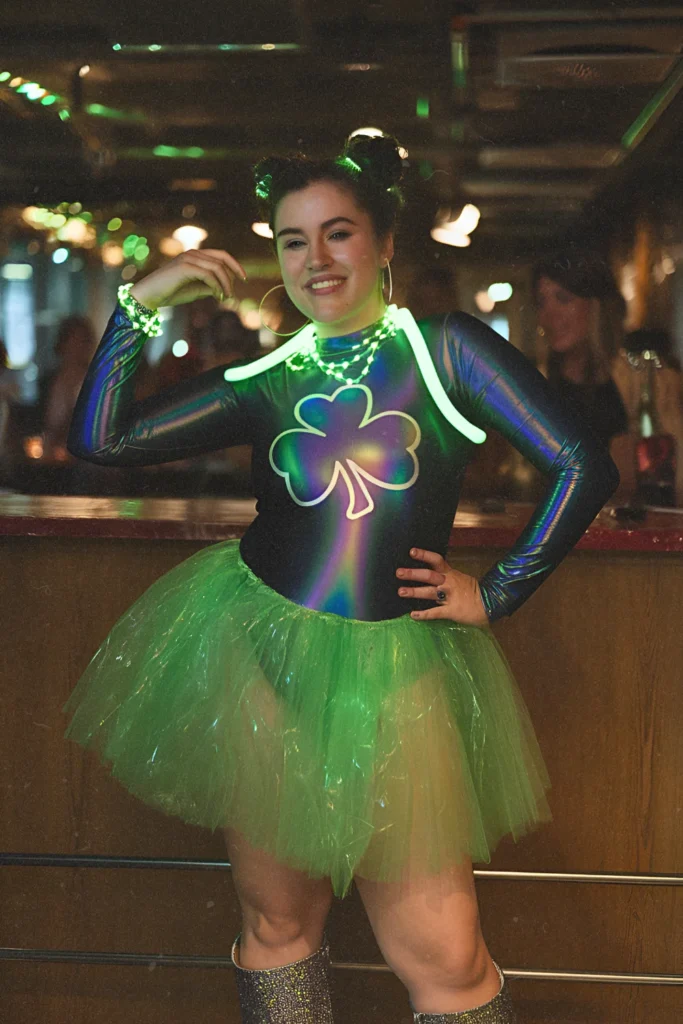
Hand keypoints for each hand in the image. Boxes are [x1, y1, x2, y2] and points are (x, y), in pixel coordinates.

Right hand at [130, 249, 247, 310]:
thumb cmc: (171, 293)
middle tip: (233, 294)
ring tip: (226, 298)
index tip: (243, 278)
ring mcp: (188, 258)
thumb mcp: (196, 290)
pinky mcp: (185, 267)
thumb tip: (226, 289)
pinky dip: (217, 286)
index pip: (221, 255)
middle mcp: (193, 253)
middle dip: (232, 276)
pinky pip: (209, 275)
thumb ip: (210, 286)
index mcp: (195, 256)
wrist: (150, 295)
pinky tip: (217, 296)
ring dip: (225, 284)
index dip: (235, 265)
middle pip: (222, 259)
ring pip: (217, 268)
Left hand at [396, 547, 488, 626]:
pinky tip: (413, 615)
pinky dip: (424, 614)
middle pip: (429, 575)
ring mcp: (450, 596)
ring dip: (414, 592)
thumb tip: (430, 575)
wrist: (490, 603)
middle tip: (399, 573)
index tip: (411, 551)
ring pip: (429, 592)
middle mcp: (449, 582)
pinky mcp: (452, 610)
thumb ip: (446, 577)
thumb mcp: (461, 578)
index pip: (437, 560)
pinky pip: (435, 612)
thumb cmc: (474, 591)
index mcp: (451, 573)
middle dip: (413, 573)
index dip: (424, 555)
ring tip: (401, 591)